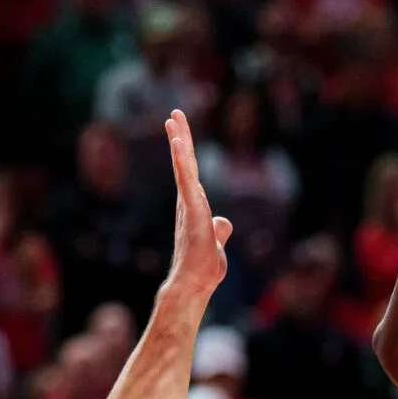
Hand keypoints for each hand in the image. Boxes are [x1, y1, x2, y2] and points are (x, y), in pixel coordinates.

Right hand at [162, 110, 230, 303]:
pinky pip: (186, 181)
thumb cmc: (203, 268)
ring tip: (173, 119)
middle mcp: (188, 202)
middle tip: (175, 114)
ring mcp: (189, 206)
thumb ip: (219, 230)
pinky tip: (177, 144)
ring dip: (179, 142)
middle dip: (181, 137)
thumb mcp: (217, 243)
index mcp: (194, 207)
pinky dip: (181, 161)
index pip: (191, 173)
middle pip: (185, 163)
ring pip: (184, 167)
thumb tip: (224, 221)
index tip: (180, 133)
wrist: (194, 284)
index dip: (186, 152)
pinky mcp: (192, 211)